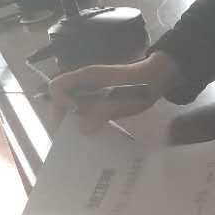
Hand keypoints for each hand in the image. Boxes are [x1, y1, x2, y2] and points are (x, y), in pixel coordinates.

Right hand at [45, 53, 178, 133]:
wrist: (157, 79)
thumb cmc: (138, 86)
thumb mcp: (119, 101)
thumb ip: (100, 113)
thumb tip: (81, 130)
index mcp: (85, 77)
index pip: (58, 86)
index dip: (58, 101)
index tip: (70, 117)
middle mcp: (84, 82)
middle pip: (62, 97)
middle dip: (63, 116)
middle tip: (67, 136)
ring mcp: (92, 90)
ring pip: (73, 105)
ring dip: (73, 120)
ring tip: (77, 138)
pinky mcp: (100, 99)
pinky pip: (85, 109)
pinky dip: (85, 120)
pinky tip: (91, 133)